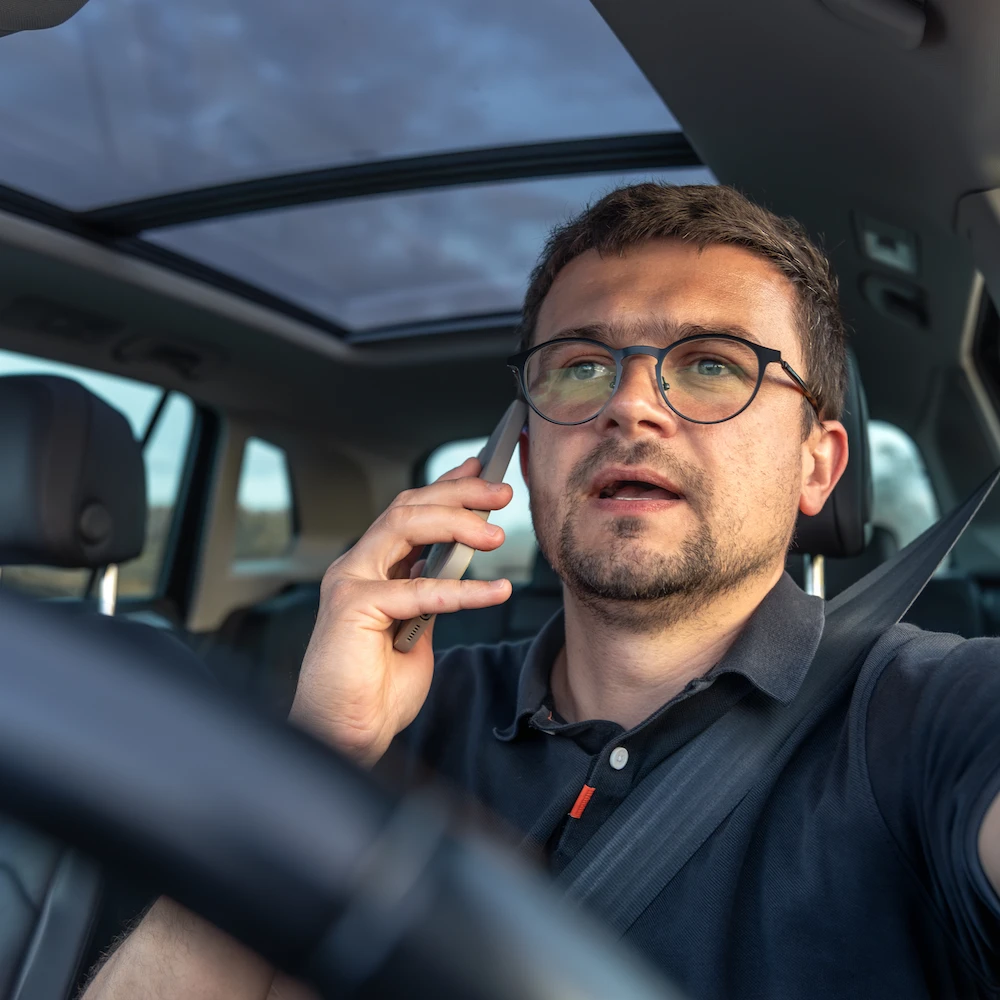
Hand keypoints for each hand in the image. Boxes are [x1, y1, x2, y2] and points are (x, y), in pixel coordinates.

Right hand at [290, 457, 512, 765]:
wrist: (344, 734)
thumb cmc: (374, 688)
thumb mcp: (416, 629)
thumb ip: (429, 594)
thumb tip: (456, 564)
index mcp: (372, 568)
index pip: (410, 512)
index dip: (445, 487)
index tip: (480, 472)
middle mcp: (358, 567)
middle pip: (408, 507)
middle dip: (458, 493)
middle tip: (500, 493)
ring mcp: (351, 582)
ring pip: (404, 526)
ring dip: (457, 523)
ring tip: (497, 534)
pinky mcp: (353, 608)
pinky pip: (417, 590)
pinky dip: (462, 589)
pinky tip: (495, 591)